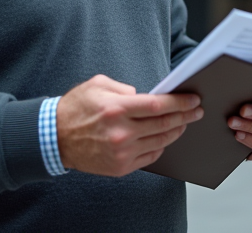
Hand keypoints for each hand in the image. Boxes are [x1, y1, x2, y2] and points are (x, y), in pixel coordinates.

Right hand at [56, 75, 201, 176]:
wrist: (53, 138)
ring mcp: (121, 152)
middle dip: (185, 116)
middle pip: (164, 124)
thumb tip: (146, 96)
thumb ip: (124, 88)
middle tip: (197, 111)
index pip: (159, 105)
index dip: (180, 102)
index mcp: (117, 108)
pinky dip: (160, 147)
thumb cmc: (76, 108)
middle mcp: (121, 132)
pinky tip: (164, 138)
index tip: (193, 100)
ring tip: (183, 123)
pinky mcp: (120, 167)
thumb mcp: (97, 85)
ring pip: (160, 142)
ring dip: (176, 131)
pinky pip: (150, 157)